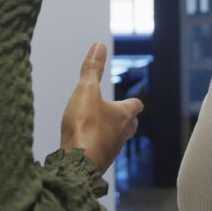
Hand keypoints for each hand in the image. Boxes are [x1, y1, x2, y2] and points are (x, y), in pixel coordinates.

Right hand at [60, 42, 143, 173]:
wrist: (76, 164)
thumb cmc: (84, 127)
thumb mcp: (86, 91)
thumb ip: (92, 69)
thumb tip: (99, 46)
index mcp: (123, 115)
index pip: (135, 106)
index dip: (133, 101)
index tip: (133, 99)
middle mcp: (121, 134)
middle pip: (130, 125)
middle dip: (126, 119)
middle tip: (119, 114)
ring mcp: (111, 151)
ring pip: (117, 140)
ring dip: (111, 133)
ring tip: (101, 127)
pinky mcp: (98, 163)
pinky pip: (102, 152)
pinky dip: (97, 146)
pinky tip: (86, 145)